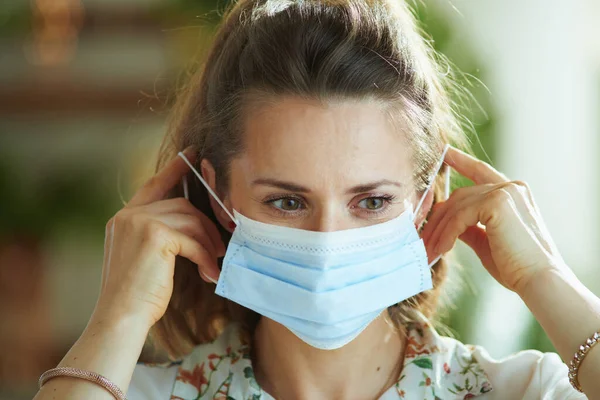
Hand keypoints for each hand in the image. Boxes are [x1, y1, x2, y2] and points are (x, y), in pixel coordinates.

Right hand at [95, 147, 224, 327]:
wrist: (120, 318)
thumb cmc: (137, 294)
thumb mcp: (146, 258)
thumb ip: (162, 235)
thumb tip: (197, 227)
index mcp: (124, 218)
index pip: (154, 185)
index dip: (174, 169)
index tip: (192, 154)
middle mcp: (129, 215)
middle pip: (182, 205)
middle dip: (206, 225)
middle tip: (220, 246)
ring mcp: (139, 222)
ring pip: (191, 220)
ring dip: (208, 242)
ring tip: (214, 262)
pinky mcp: (155, 235)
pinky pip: (193, 240)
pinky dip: (206, 257)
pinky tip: (209, 274)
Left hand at [420, 146, 565, 294]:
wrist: (539, 281)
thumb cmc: (516, 266)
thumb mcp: (487, 241)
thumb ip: (470, 227)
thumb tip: (451, 224)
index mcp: (513, 193)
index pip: (481, 171)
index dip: (461, 161)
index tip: (444, 153)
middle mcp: (511, 187)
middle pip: (460, 196)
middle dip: (438, 219)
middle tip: (423, 240)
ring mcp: (505, 192)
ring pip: (457, 206)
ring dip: (439, 230)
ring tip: (429, 250)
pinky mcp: (497, 202)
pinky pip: (460, 216)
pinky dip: (447, 233)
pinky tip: (442, 249)